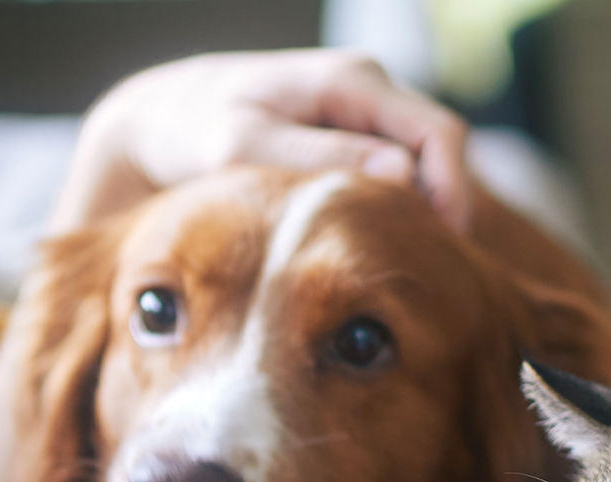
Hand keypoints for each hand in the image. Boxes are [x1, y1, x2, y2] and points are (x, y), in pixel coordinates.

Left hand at [55, 49, 470, 232]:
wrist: (158, 123)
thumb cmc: (191, 131)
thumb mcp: (242, 146)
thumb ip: (318, 157)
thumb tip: (401, 174)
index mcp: (350, 81)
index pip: (438, 134)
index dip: (452, 192)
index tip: (440, 249)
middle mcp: (366, 90)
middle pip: (438, 153)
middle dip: (440, 209)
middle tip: (424, 271)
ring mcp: (360, 115)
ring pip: (418, 167)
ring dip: (416, 215)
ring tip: (400, 267)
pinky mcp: (348, 140)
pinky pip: (390, 175)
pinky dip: (390, 212)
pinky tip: (373, 252)